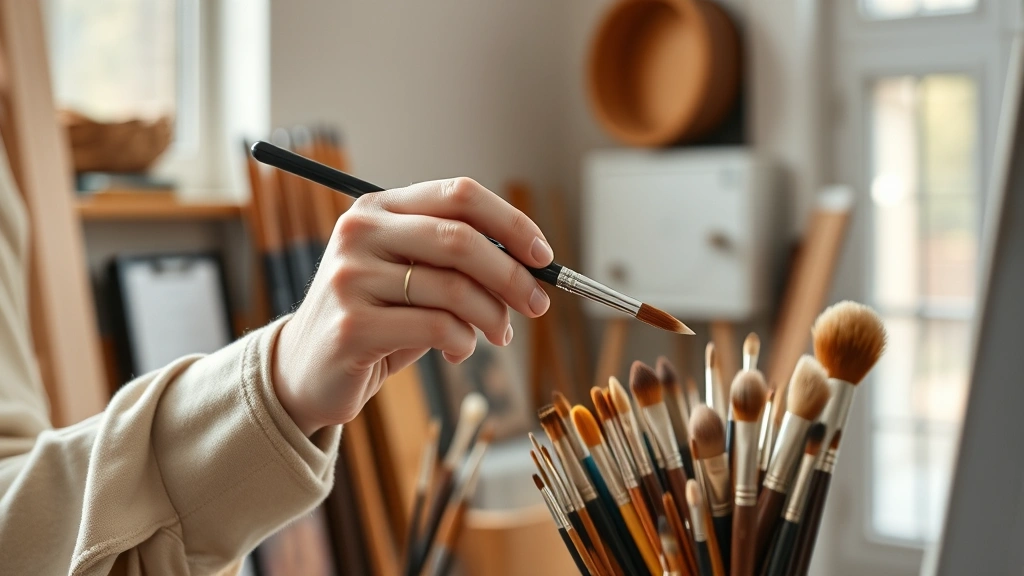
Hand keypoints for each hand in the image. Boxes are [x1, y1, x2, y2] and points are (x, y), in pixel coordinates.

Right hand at [271, 178, 553, 435]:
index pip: (459, 194)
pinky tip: (460, 351)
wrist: (309, 370)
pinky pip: (437, 328)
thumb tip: (531, 263)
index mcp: (378, 208)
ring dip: (492, 317)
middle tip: (536, 304)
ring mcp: (351, 277)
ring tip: (499, 335)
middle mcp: (359, 232)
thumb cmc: (377, 319)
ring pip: (454, 289)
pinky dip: (464, 343)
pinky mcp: (353, 325)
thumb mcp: (413, 277)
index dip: (511, 223)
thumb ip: (458, 261)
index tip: (543, 256)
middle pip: (461, 239)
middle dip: (512, 275)